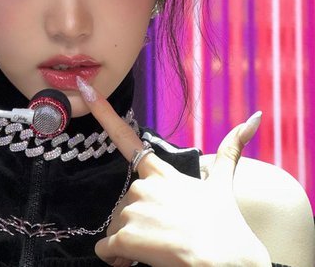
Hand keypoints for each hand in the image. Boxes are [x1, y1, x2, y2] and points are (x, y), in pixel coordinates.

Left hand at [76, 77, 271, 266]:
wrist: (227, 263)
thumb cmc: (226, 227)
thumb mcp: (224, 185)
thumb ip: (231, 150)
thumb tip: (253, 118)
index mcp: (162, 172)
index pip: (126, 136)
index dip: (103, 111)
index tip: (84, 87)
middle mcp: (144, 186)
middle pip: (124, 202)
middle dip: (138, 221)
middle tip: (166, 233)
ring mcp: (134, 210)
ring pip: (115, 227)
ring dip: (130, 242)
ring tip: (161, 248)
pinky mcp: (126, 237)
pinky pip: (105, 250)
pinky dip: (116, 259)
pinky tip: (136, 260)